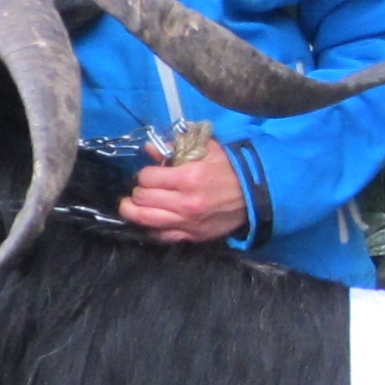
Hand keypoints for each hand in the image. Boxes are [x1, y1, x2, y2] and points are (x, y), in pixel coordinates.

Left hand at [118, 138, 249, 242]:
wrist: (254, 196)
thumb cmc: (228, 169)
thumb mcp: (205, 150)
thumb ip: (175, 148)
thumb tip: (148, 148)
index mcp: (187, 179)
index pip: (147, 178)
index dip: (145, 175)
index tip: (150, 174)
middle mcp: (185, 203)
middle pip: (142, 199)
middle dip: (137, 191)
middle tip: (141, 189)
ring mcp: (188, 223)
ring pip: (146, 220)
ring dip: (133, 211)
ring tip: (130, 206)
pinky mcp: (193, 236)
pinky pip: (162, 236)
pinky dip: (150, 229)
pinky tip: (147, 222)